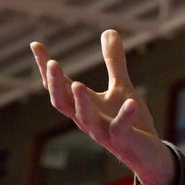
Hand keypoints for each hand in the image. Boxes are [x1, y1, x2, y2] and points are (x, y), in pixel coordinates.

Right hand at [30, 30, 176, 184]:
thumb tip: (108, 31)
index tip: (35, 44)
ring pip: (85, 120)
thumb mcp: (121, 86)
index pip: (59, 86)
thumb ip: (113, 61)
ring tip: (77, 84)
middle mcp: (88, 120)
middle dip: (55, 85)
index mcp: (84, 106)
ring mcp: (104, 132)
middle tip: (52, 63)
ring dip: (80, 103)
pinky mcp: (123, 140)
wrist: (149, 153)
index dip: (45, 68)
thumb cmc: (131, 121)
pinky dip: (125, 115)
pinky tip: (132, 102)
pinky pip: (121, 128)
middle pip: (63, 104)